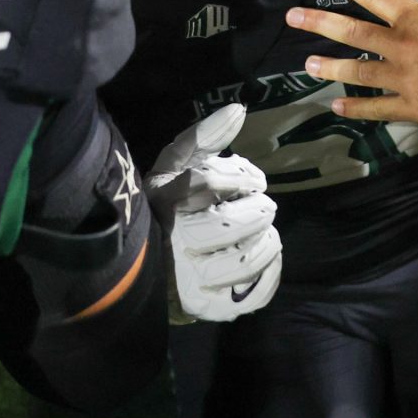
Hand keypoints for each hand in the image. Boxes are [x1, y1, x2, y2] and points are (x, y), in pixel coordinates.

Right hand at [146, 105, 281, 323]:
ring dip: (267, 242)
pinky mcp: (210, 308)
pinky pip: (253, 295)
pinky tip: (266, 258)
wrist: (147, 267)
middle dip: (258, 210)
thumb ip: (204, 137)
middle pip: (231, 224)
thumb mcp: (175, 168)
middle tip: (263, 208)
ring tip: (264, 233)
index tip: (254, 181)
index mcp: (165, 204)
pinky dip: (271, 274)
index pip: (209, 182)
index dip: (241, 176)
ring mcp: (193, 281)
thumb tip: (238, 109)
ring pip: (246, 260)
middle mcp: (176, 244)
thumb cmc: (167, 209)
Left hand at [284, 0, 417, 132]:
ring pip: (358, 70)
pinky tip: (338, 107)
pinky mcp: (413, 107)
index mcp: (415, 17)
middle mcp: (402, 45)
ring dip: (330, 67)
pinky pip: (378, 108)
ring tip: (308, 64)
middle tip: (292, 16)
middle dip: (319, 22)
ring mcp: (404, 77)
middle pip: (352, 30)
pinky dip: (356, 108)